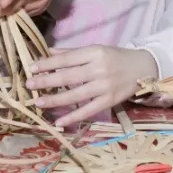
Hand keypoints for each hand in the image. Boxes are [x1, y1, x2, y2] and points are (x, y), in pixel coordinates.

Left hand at [25, 46, 158, 127]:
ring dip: (55, 100)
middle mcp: (99, 69)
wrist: (143, 68)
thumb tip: (48, 52)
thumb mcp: (96, 49)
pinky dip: (73, 117)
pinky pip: (88, 111)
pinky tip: (58, 122)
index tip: (32, 67)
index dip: (48, 63)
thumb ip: (72, 53)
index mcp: (95, 52)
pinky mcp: (110, 101)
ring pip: (76, 95)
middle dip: (47, 81)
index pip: (67, 59)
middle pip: (68, 77)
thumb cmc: (116, 57)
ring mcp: (105, 86)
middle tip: (29, 84)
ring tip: (38, 102)